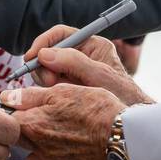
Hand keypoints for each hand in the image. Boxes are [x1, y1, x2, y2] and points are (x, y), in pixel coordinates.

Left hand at [0, 83, 122, 159]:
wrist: (123, 138)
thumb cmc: (95, 109)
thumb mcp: (61, 92)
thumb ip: (30, 96)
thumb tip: (6, 96)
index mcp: (32, 125)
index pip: (5, 118)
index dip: (7, 107)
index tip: (12, 100)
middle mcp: (37, 146)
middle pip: (16, 134)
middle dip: (18, 122)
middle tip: (29, 108)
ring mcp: (51, 158)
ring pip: (31, 145)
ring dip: (32, 134)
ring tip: (47, 120)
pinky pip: (46, 156)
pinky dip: (46, 147)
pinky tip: (55, 137)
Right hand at [20, 26, 151, 105]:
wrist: (128, 124)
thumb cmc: (123, 98)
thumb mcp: (100, 78)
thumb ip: (74, 62)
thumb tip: (44, 54)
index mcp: (92, 45)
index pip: (61, 34)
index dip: (43, 42)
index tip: (32, 57)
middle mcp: (81, 56)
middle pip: (49, 52)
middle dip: (44, 66)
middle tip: (50, 83)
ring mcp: (73, 73)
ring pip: (46, 70)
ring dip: (46, 80)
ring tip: (58, 92)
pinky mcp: (69, 89)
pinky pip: (49, 86)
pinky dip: (49, 92)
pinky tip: (57, 100)